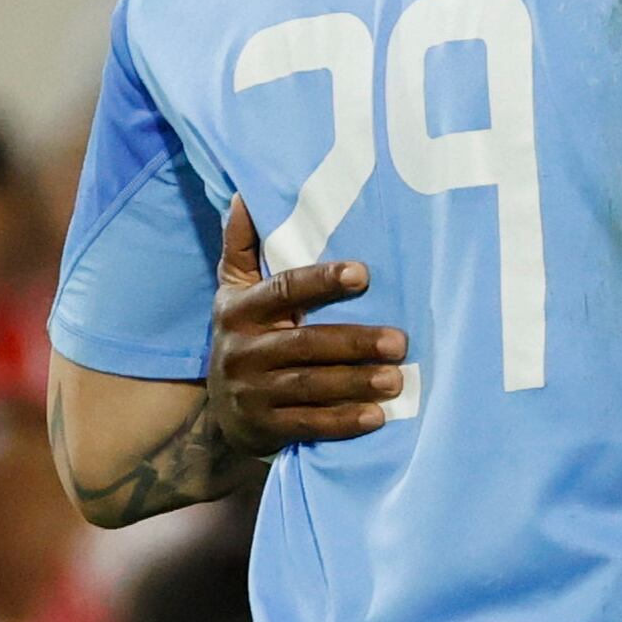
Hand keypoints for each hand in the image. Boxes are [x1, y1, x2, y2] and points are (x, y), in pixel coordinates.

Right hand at [204, 199, 408, 454]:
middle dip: (354, 342)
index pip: (284, 289)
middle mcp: (242, 350)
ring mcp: (251, 392)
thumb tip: (246, 192)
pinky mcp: (263, 428)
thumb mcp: (234, 290)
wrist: (219, 413)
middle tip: (401, 341)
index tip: (364, 273)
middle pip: (305, 343)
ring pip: (309, 386)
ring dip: (355, 383)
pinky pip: (307, 424)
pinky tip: (377, 417)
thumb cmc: (245, 336)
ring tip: (397, 378)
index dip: (322, 281)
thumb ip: (241, 245)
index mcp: (239, 309)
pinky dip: (342, 422)